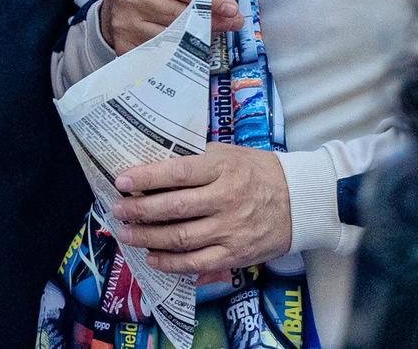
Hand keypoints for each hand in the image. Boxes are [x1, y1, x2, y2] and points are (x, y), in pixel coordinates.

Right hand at [99, 0, 258, 54]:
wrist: (115, 8)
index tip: (233, 6)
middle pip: (181, 12)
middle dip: (213, 18)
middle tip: (235, 21)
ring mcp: (127, 24)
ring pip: (174, 36)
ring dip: (202, 36)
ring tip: (217, 32)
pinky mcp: (126, 47)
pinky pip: (163, 54)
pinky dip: (182, 52)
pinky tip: (193, 48)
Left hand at [111, 144, 293, 273]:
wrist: (300, 200)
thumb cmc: (258, 172)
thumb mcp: (230, 155)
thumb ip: (197, 160)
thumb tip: (155, 166)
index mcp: (223, 168)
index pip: (177, 172)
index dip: (146, 177)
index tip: (122, 180)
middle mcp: (225, 199)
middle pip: (173, 207)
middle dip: (139, 210)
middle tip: (117, 209)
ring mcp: (230, 229)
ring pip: (180, 237)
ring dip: (148, 237)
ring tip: (126, 234)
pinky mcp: (235, 254)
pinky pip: (196, 263)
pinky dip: (170, 262)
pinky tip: (152, 257)